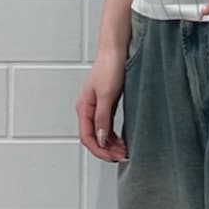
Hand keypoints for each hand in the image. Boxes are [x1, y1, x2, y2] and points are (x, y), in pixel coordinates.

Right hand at [75, 47, 127, 163]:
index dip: (99, 150)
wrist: (115, 51)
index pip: (87, 137)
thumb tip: (99, 138)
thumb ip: (102, 118)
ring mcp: (97, 108)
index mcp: (84, 108)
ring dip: (111, 144)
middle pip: (93, 138)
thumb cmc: (109, 67)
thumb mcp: (107, 96)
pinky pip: (107, 126)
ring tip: (124, 150)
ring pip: (101, 134)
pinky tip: (122, 140)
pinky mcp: (106, 104)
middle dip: (106, 150)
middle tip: (122, 156)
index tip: (112, 157)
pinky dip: (113, 136)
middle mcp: (88, 109)